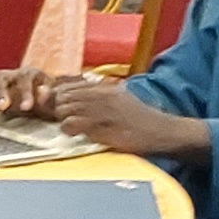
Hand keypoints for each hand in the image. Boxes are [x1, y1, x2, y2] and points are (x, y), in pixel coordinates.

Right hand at [0, 66, 62, 117]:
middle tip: (3, 106)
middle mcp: (11, 74)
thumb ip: (49, 95)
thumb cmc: (43, 99)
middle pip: (0, 78)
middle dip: (0, 92)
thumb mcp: (52, 97)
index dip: (26, 92)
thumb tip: (44, 91)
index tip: (26, 107)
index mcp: (29, 73)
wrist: (35, 97)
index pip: (26, 78)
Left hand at [29, 77, 208, 161]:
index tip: (60, 107)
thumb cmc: (140, 121)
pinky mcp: (103, 126)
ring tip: (70, 126)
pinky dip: (68, 128)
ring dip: (61, 118)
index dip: (60, 96)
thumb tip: (76, 99)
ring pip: (65, 108)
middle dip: (57, 107)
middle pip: (63, 95)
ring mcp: (102, 110)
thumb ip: (98, 99)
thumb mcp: (120, 101)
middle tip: (61, 119)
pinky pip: (73, 123)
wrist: (161, 132)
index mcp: (105, 88)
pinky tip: (75, 133)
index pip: (69, 85)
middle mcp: (102, 95)